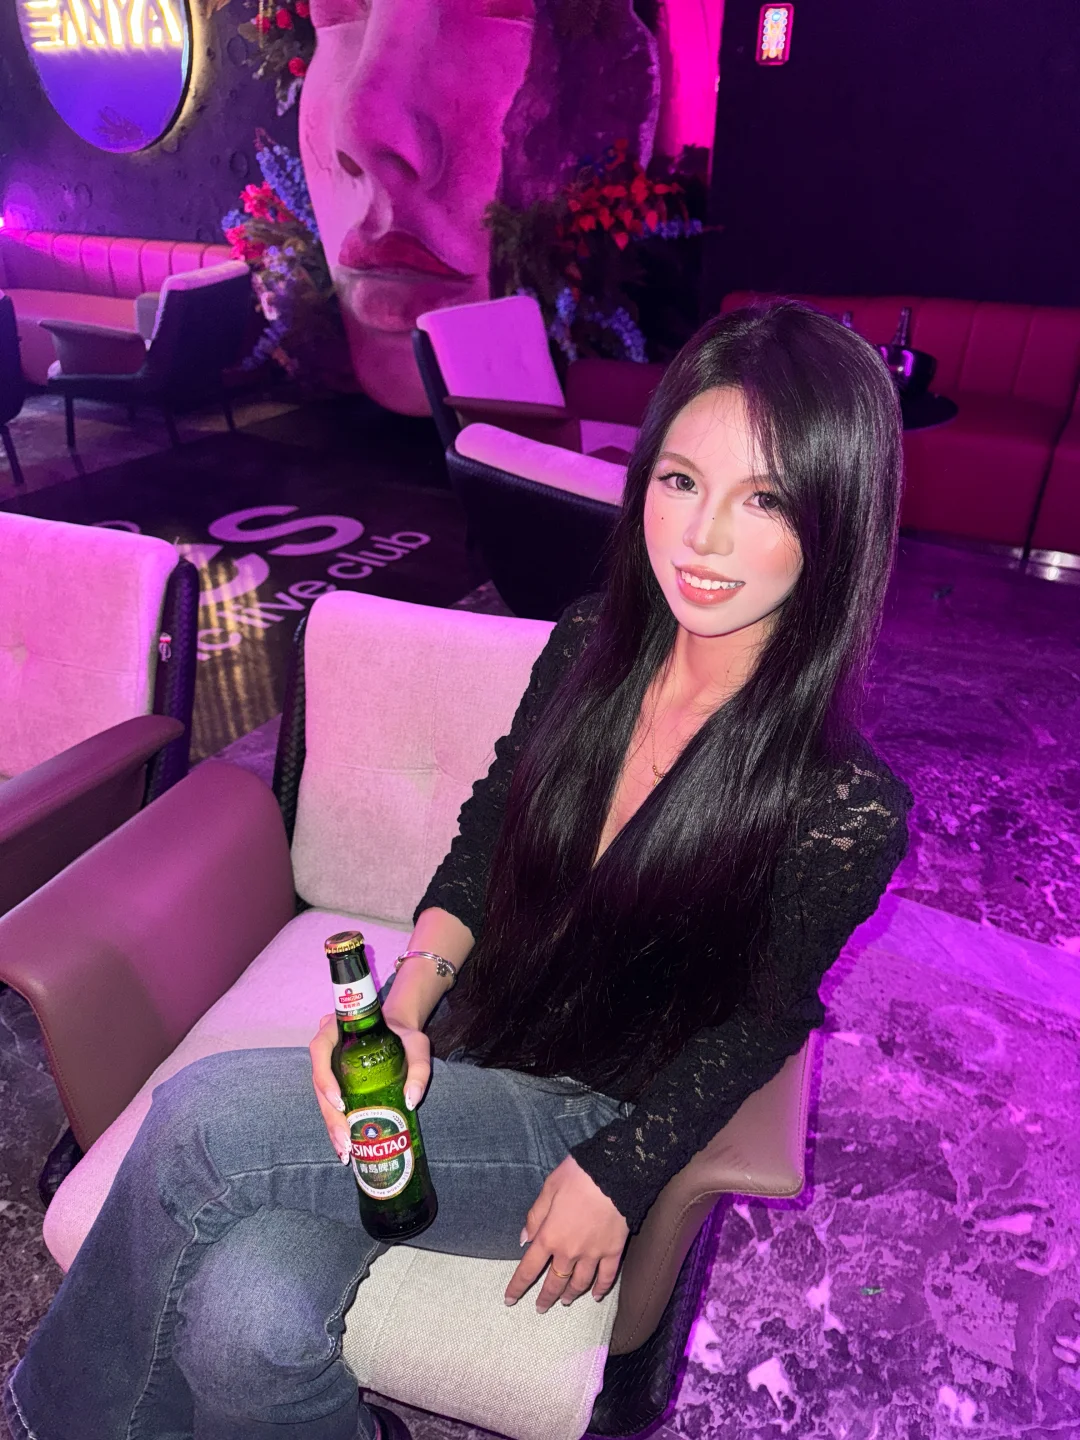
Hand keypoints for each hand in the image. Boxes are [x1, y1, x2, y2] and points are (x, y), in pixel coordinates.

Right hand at [309, 1012, 432, 1165]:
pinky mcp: (335, 1081)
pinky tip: (345, 1144)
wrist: (400, 1032)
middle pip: (318, 1082)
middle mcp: (327, 1047)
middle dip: (330, 1115)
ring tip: (344, 1150)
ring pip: (322, 1097)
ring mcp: (328, 1065)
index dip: (324, 1078)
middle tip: (344, 1140)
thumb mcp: (417, 1044)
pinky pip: (330, 1102)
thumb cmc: (405, 1035)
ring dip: (332, 1125)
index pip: (320, 1050)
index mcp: (336, 1029)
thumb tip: (411, 1100)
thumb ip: (420, 1068)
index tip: (339, 1102)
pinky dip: (337, 1123)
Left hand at [504, 1155, 628, 1313]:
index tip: (510, 1300)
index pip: (528, 1269)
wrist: (614, 1173)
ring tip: (565, 1301)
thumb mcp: (548, 1188)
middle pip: (555, 1282)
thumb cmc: (578, 1176)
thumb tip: (524, 1239)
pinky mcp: (613, 1250)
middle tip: (540, 1308)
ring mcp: (593, 1254)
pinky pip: (606, 1276)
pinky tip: (596, 1296)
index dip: (518, 1286)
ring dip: (570, 1294)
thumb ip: (535, 1216)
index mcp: (549, 1236)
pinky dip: (600, 1288)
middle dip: (545, 1297)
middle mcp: (569, 1251)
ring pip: (579, 1283)